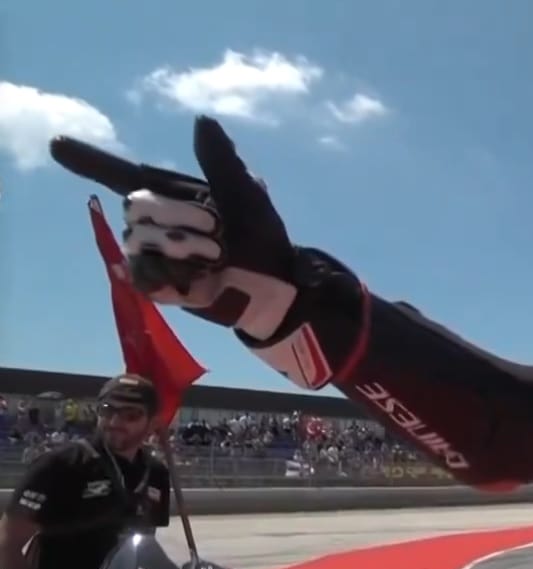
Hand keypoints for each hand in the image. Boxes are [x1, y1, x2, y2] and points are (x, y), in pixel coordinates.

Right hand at [49, 116, 299, 340]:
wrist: (275, 284)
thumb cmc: (263, 235)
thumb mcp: (247, 195)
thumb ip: (221, 161)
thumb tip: (201, 120)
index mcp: (170, 191)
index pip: (119, 173)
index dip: (88, 160)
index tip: (56, 143)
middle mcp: (154, 218)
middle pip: (135, 205)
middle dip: (182, 217)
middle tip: (220, 233)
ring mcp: (150, 251)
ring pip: (140, 240)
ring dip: (185, 248)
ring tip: (214, 258)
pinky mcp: (154, 283)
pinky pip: (142, 273)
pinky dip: (174, 275)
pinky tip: (197, 277)